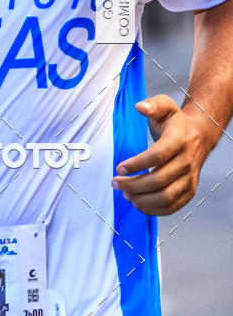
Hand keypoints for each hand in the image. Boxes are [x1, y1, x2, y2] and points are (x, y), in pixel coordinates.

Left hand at [111, 94, 212, 215]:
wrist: (200, 136)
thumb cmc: (177, 122)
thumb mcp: (166, 106)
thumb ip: (153, 105)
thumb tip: (140, 107)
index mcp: (180, 140)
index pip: (157, 156)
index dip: (137, 164)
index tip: (119, 168)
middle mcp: (187, 161)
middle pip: (159, 180)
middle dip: (134, 184)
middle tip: (116, 183)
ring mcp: (190, 178)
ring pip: (166, 197)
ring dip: (142, 199)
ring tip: (125, 194)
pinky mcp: (190, 191)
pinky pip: (173, 207)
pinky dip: (155, 210)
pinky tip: (139, 203)